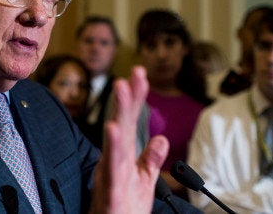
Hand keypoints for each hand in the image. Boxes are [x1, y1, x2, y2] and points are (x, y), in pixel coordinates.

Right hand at [90, 66, 168, 212]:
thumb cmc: (125, 208)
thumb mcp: (144, 181)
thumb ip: (151, 159)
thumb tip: (162, 137)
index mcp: (123, 156)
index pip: (131, 122)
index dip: (136, 98)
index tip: (141, 74)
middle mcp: (115, 160)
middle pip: (123, 124)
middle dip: (128, 98)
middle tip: (134, 73)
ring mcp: (111, 173)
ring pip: (115, 139)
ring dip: (119, 113)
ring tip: (122, 89)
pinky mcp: (110, 189)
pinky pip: (112, 167)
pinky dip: (113, 148)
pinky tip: (113, 130)